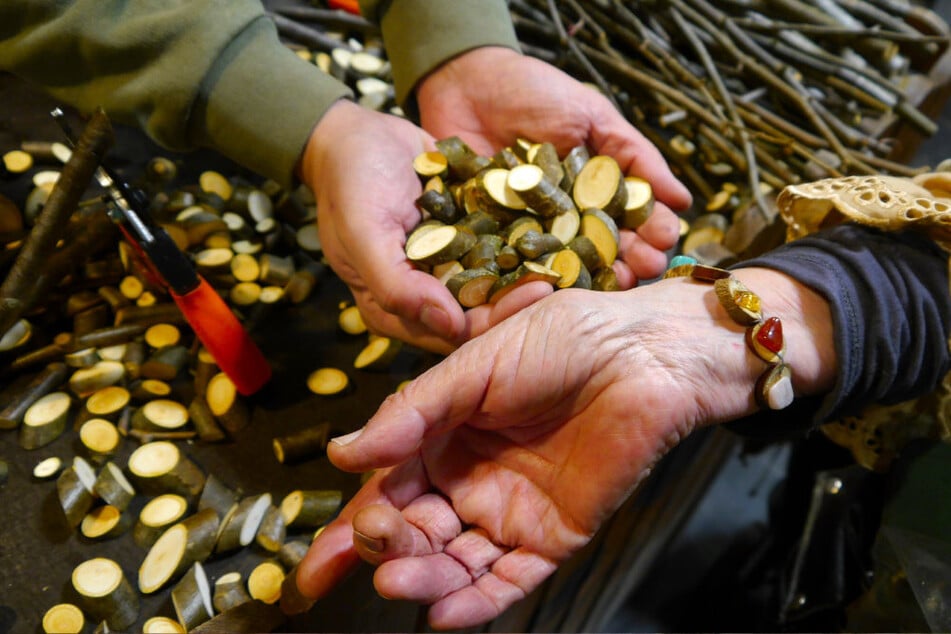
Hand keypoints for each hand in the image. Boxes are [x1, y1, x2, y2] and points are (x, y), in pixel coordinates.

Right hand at [291, 268, 834, 628]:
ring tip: (397, 580)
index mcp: (442, 439)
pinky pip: (510, 578)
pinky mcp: (555, 536)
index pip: (386, 492)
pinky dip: (479, 602)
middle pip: (413, 534)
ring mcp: (511, 512)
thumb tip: (341, 456)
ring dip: (424, 578)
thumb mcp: (472, 367)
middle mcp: (470, 481)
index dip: (349, 529)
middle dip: (384, 549)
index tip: (314, 566)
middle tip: (371, 547)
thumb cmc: (558, 342)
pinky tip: (445, 615)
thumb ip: (410, 415)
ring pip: (455, 562)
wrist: (641, 351)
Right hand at [298, 100, 554, 353]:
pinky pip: (498, 244)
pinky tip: (555, 227)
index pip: (454, 333)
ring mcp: (448, 264)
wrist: (354, 132)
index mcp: (396, 307)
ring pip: (496, 280)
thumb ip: (397, 285)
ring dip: (527, 270)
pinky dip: (523, 238)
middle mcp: (427, 292)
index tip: (534, 296)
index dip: (495, 322)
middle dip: (519, 298)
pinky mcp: (465, 235)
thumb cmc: (349, 185)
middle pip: (481, 311)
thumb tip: (449, 325)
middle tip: (558, 277)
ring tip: (564, 255)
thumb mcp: (364, 235)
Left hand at [416, 47, 692, 285]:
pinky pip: (517, 260)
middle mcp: (570, 216)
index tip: (665, 240)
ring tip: (612, 284)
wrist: (465, 83)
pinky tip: (557, 284)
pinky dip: (536, 274)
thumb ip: (634, 154)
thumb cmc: (535, 92)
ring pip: (567, 260)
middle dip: (630, 259)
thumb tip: (682, 199)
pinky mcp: (495, 235)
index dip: (652, 230)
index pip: (634, 216)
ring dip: (593, 275)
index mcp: (598, 189)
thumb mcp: (592, 114)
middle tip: (644, 269)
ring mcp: (533, 228)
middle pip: (606, 247)